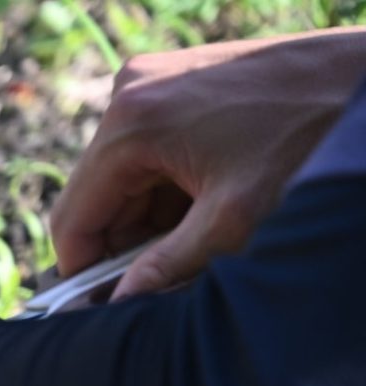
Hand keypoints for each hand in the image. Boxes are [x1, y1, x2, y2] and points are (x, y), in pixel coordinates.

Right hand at [50, 30, 365, 296]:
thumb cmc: (313, 138)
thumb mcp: (235, 219)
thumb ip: (166, 267)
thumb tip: (119, 305)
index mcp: (131, 122)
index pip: (74, 217)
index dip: (84, 272)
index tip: (104, 305)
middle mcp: (131, 92)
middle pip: (98, 196)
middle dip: (128, 241)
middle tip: (171, 273)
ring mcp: (154, 81)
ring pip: (126, 177)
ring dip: (154, 215)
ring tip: (206, 232)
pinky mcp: (179, 80)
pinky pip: (151, 150)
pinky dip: (173, 186)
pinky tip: (211, 199)